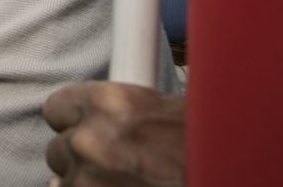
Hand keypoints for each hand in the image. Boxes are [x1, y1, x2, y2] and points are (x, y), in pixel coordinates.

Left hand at [44, 81, 185, 186]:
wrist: (226, 171)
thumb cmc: (199, 141)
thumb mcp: (155, 109)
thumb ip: (111, 114)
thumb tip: (79, 123)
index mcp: (106, 103)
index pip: (56, 108)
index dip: (72, 122)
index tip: (86, 129)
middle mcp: (90, 140)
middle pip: (58, 149)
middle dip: (82, 157)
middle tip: (118, 163)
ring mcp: (89, 179)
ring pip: (65, 181)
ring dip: (87, 182)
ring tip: (126, 181)